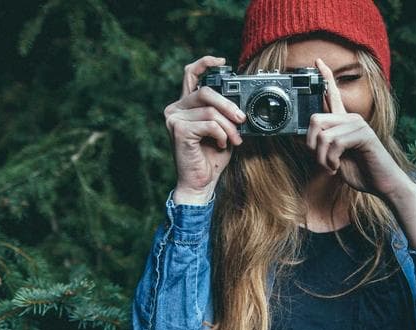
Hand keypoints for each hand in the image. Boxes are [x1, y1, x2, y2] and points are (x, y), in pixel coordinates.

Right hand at [163, 56, 244, 203]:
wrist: (201, 183)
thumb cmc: (211, 157)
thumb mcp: (223, 130)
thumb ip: (225, 113)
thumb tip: (240, 104)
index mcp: (185, 105)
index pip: (191, 74)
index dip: (205, 63)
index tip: (222, 61)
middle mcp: (176, 108)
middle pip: (206, 92)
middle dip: (229, 106)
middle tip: (242, 120)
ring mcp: (174, 118)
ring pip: (210, 110)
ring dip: (229, 126)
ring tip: (234, 139)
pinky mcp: (178, 130)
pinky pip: (209, 124)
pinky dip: (221, 134)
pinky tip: (221, 144)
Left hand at [306, 58, 413, 200]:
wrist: (383, 184)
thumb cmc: (361, 172)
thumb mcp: (333, 159)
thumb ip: (321, 146)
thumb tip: (300, 138)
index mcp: (344, 122)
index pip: (332, 94)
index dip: (325, 77)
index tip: (317, 61)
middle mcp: (351, 118)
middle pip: (315, 119)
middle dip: (311, 146)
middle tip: (322, 162)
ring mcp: (358, 124)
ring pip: (322, 135)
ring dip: (322, 158)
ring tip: (332, 167)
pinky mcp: (364, 134)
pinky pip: (334, 143)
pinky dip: (331, 160)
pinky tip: (338, 167)